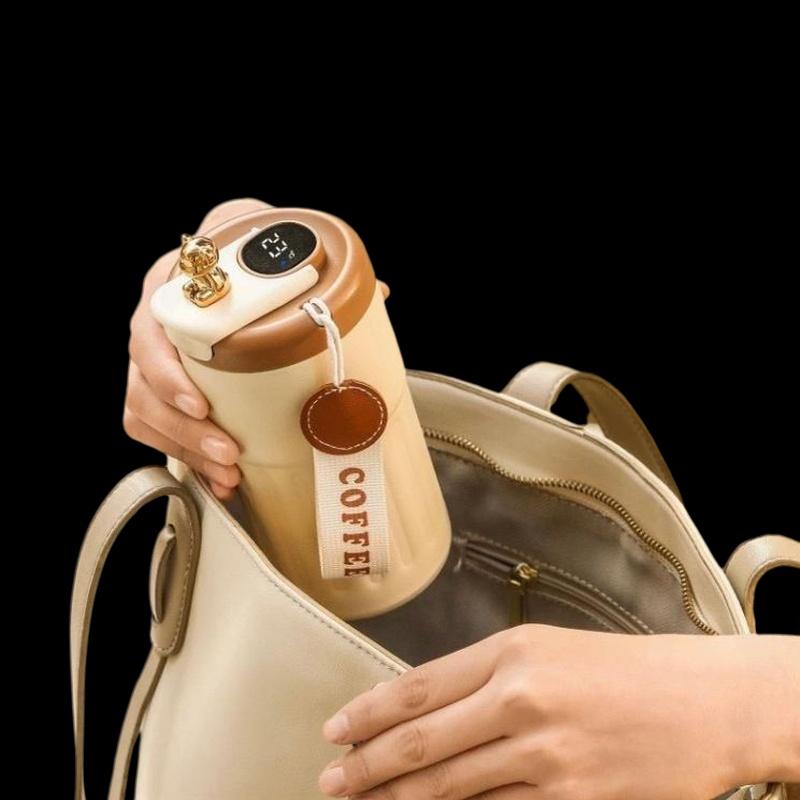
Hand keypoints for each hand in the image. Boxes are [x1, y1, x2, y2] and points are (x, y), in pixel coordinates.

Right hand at [123, 195, 392, 500]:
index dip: (168, 375)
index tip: (201, 403)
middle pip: (144, 385)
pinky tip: (221, 479)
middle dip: (186, 429)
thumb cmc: (248, 252)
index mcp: (173, 288)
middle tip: (229, 451)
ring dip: (187, 448)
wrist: (232, 257)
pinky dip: (189, 459)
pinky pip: (158, 431)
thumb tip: (376, 293)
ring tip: (229, 472)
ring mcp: (155, 359)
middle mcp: (155, 324)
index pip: (149, 334)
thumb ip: (310, 261)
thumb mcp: (272, 240)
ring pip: (145, 413)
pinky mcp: (162, 389)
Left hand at [318, 624, 799, 798]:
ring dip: (400, 799)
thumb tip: (427, 710)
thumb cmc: (624, 669)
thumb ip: (486, 677)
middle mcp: (520, 700)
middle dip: (368, 765)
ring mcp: (545, 756)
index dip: (368, 712)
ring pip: (451, 787)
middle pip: (423, 742)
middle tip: (332, 780)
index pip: (418, 687)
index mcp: (511, 652)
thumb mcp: (546, 650)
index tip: (336, 730)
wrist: (702, 701)